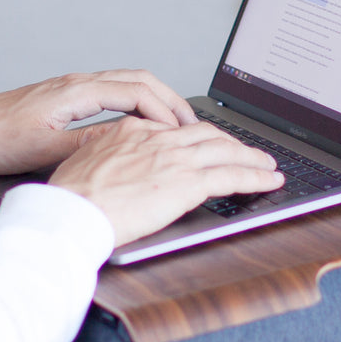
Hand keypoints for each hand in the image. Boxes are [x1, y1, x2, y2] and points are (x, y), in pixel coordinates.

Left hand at [0, 70, 196, 174]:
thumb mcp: (44, 149)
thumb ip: (87, 143)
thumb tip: (127, 140)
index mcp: (76, 92)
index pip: (135, 92)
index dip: (163, 111)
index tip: (180, 132)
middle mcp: (78, 83)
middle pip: (139, 79)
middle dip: (170, 100)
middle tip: (192, 124)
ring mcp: (73, 87)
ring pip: (128, 82)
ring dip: (156, 99)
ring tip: (175, 123)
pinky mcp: (67, 97)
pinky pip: (114, 90)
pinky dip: (137, 101)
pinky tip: (142, 121)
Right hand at [48, 118, 284, 247]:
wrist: (71, 211)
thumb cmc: (70, 198)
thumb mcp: (85, 162)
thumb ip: (108, 157)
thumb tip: (117, 167)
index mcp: (132, 131)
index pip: (174, 130)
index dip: (196, 138)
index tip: (206, 145)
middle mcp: (158, 138)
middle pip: (207, 134)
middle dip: (232, 143)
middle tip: (247, 151)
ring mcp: (175, 158)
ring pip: (227, 151)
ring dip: (252, 158)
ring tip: (268, 164)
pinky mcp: (188, 182)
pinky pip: (232, 176)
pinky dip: (256, 177)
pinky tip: (269, 180)